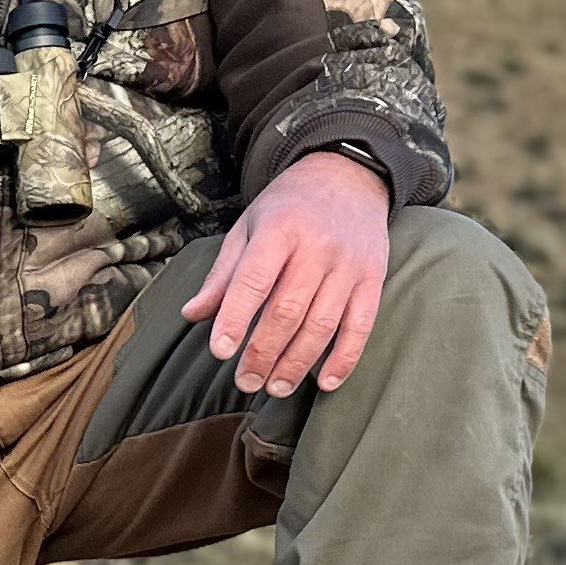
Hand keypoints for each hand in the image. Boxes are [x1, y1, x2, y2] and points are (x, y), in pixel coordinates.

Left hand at [180, 148, 391, 395]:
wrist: (347, 177)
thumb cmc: (288, 208)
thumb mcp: (248, 228)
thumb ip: (223, 274)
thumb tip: (192, 314)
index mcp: (279, 230)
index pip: (254, 280)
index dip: (235, 318)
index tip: (220, 351)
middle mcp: (317, 247)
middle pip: (287, 310)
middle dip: (263, 352)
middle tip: (245, 381)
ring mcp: (348, 265)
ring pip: (322, 324)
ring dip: (297, 362)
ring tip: (274, 387)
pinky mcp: (373, 279)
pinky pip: (361, 326)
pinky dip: (344, 359)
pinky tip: (324, 382)